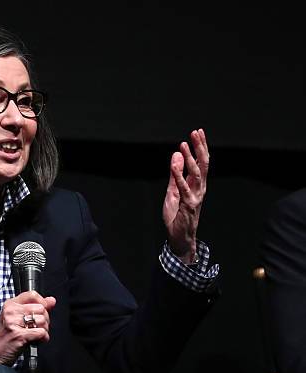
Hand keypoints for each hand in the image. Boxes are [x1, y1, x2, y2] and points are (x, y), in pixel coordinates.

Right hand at [0, 291, 55, 365]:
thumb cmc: (7, 336)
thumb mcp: (18, 318)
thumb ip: (35, 307)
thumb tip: (52, 300)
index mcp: (10, 305)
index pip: (32, 295)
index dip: (42, 302)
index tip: (42, 312)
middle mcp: (10, 312)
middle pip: (41, 308)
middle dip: (45, 320)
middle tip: (37, 328)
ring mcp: (14, 323)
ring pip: (42, 320)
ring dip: (44, 330)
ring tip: (36, 335)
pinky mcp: (19, 335)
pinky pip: (41, 332)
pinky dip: (43, 338)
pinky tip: (37, 341)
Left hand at [162, 128, 209, 263]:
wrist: (179, 237)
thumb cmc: (177, 216)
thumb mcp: (172, 191)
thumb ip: (175, 174)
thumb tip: (176, 155)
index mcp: (196, 184)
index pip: (201, 162)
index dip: (200, 147)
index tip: (197, 132)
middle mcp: (199, 188)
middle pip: (202, 164)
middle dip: (200, 147)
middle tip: (196, 132)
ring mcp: (196, 196)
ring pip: (196, 173)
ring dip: (190, 158)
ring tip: (184, 145)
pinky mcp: (189, 204)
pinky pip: (184, 188)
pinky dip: (179, 176)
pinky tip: (175, 165)